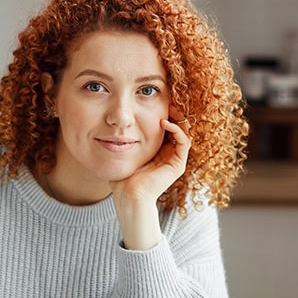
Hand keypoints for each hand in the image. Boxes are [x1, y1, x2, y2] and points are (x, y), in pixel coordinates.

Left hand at [111, 109, 190, 250]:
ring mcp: (175, 159)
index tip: (156, 102)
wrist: (129, 195)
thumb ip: (124, 139)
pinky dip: (177, 130)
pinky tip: (165, 123)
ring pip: (184, 132)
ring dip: (178, 119)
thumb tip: (114, 122)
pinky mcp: (178, 165)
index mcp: (158, 151)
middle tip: (167, 101)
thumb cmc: (123, 177)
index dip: (165, 113)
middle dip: (174, 113)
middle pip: (178, 128)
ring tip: (169, 108)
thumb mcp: (124, 152)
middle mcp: (169, 154)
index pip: (167, 128)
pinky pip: (184, 142)